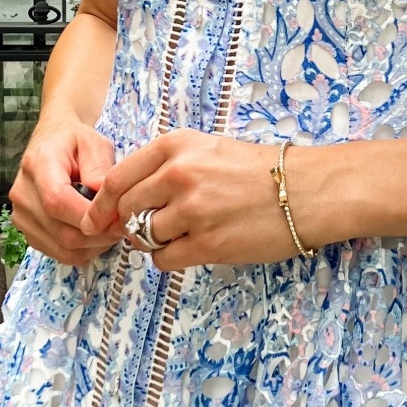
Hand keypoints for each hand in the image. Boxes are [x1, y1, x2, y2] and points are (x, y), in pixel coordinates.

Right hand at [9, 119, 121, 266]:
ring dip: (93, 246)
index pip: (57, 201)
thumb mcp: (94, 143)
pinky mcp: (27, 231)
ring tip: (109, 228)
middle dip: (99, 235)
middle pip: (62, 232)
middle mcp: (23, 193)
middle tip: (122, 225)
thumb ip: (100, 169)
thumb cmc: (75, 141)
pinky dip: (82, 250)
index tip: (116, 217)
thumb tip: (106, 201)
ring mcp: (21, 215)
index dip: (89, 217)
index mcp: (38, 164)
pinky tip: (94, 234)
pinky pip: (58, 253)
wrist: (52, 143)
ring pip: (62, 248)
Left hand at [80, 129, 302, 270]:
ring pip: (144, 236)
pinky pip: (164, 259)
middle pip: (126, 208)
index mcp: (176, 147)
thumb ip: (168, 166)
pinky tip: (189, 249)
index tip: (99, 217)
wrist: (307, 191)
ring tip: (178, 236)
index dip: (103, 203)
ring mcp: (193, 211)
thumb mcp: (209, 149)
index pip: (118, 177)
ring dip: (152, 241)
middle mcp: (179, 175)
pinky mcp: (207, 243)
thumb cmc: (260, 170)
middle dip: (127, 223)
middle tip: (142, 229)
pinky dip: (169, 259)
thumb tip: (128, 196)